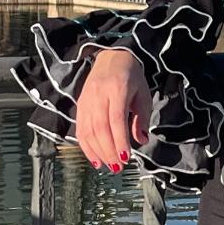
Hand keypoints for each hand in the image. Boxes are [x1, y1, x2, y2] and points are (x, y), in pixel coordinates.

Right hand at [76, 47, 152, 171]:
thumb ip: (142, 118)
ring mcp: (86, 100)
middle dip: (109, 150)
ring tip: (109, 166)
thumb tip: (141, 140)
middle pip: (100, 127)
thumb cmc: (132, 77)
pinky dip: (86, 147)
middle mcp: (98, 94)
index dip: (119, 139)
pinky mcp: (80, 105)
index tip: (126, 156)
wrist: (111, 57)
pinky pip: (80, 129)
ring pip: (88, 130)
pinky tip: (95, 159)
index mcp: (117, 89)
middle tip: (119, 167)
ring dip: (98, 152)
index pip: (116, 118)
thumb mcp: (143, 94)